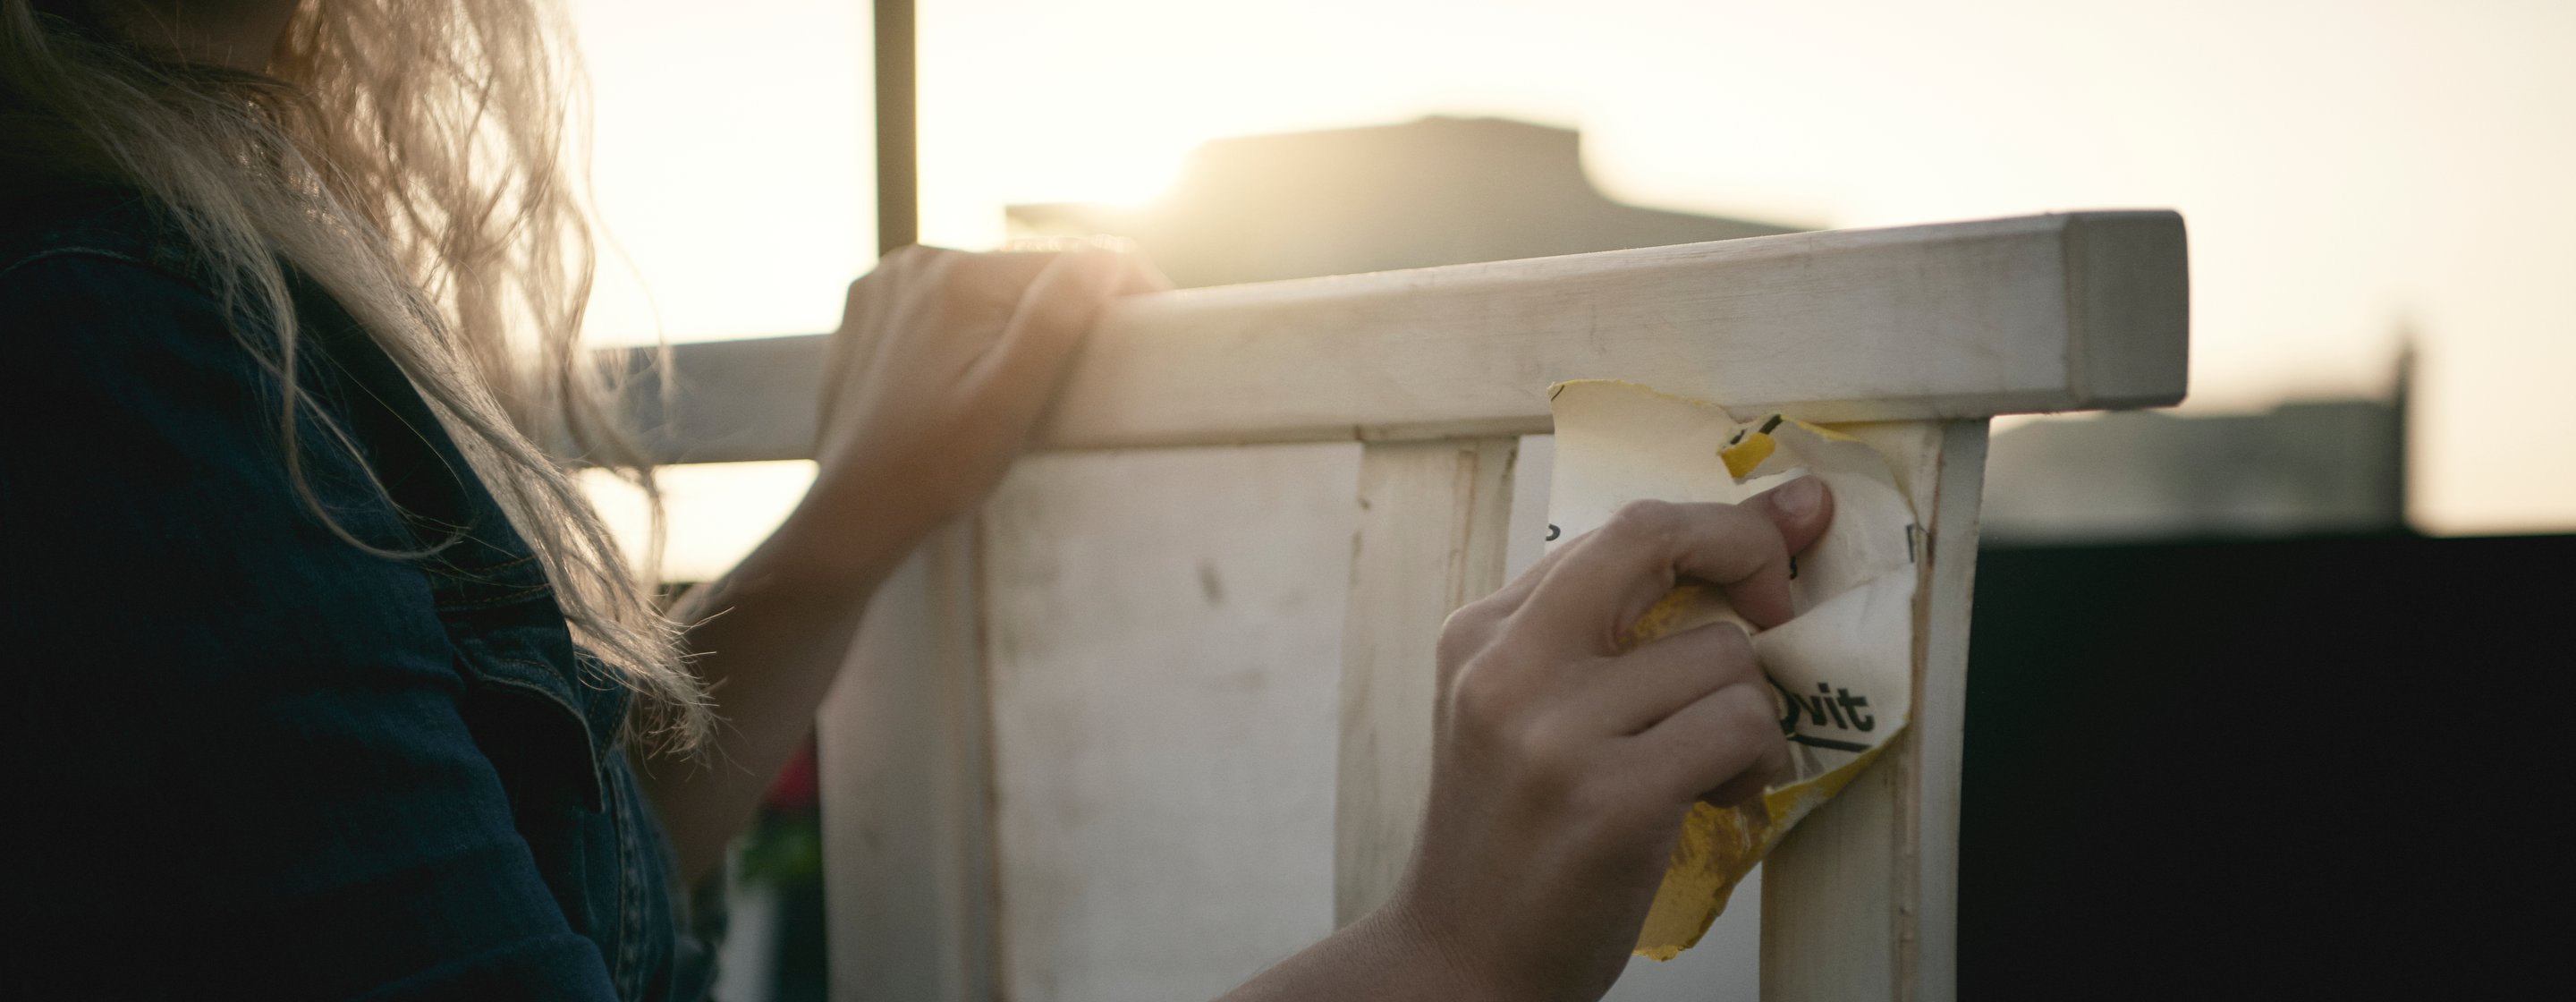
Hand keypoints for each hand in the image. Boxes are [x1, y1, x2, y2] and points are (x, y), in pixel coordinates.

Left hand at [790, 242, 1165, 582]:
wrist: (854, 512)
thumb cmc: (937, 467)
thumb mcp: (1011, 398)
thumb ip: (1056, 318)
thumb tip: (1107, 258)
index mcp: (959, 276)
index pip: (1067, 260)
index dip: (1121, 284)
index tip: (1158, 317)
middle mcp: (916, 263)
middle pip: (1023, 269)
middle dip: (1066, 301)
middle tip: (1103, 354)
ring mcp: (885, 283)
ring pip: (983, 282)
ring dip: (1016, 312)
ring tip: (1036, 367)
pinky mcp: (868, 308)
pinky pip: (940, 299)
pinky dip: (968, 322)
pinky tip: (973, 368)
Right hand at [1388, 478, 1834, 1000]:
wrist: (1461, 961)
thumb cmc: (1515, 837)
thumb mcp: (1524, 711)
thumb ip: (1608, 631)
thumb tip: (1759, 528)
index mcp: (1482, 634)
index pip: (1617, 530)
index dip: (1718, 522)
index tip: (1781, 530)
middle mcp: (1506, 667)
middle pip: (1653, 540)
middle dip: (1748, 550)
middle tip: (1779, 606)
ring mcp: (1556, 733)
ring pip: (1723, 654)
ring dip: (1748, 713)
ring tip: (1710, 766)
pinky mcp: (1612, 799)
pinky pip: (1739, 725)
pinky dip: (1754, 761)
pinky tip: (1717, 796)